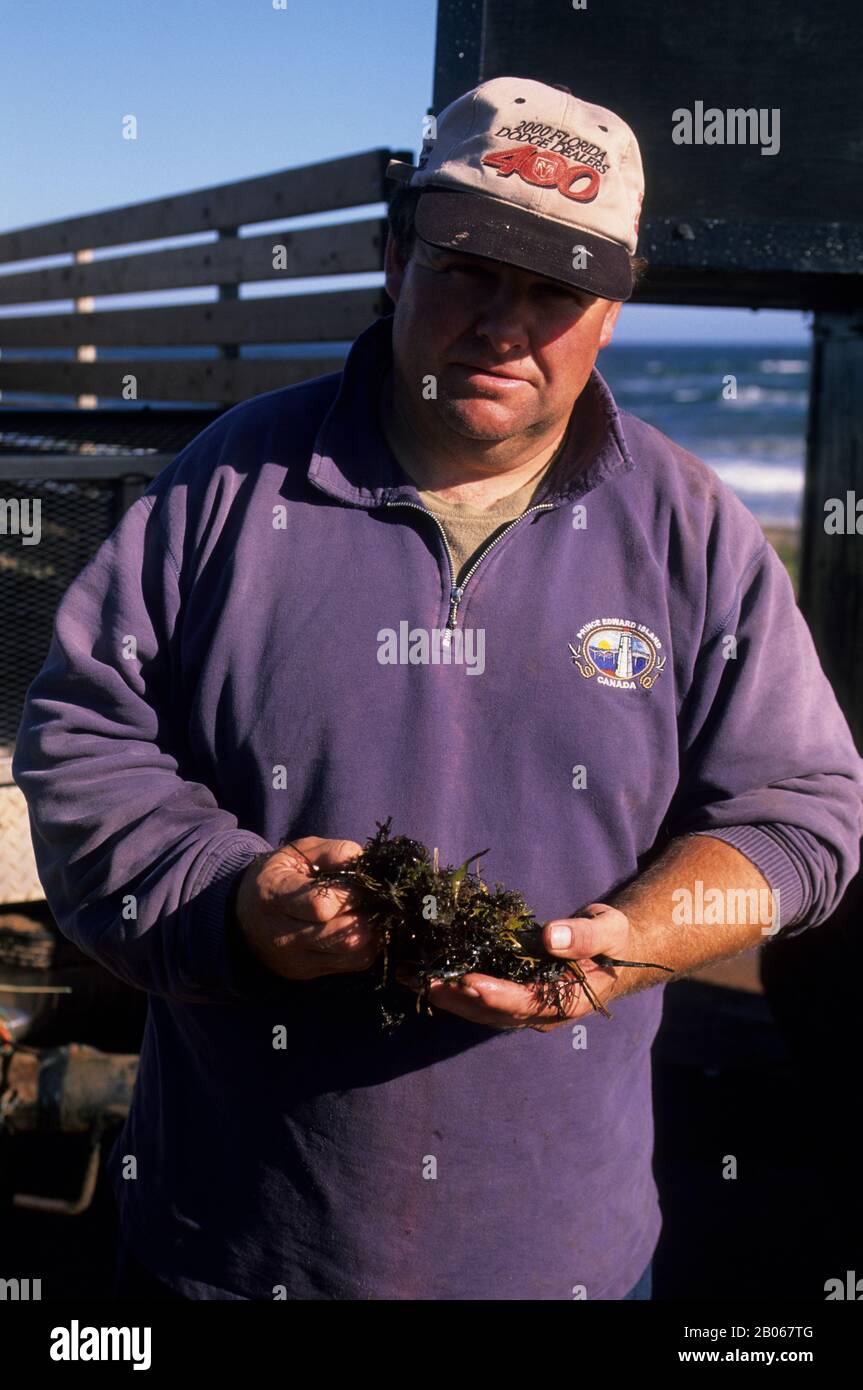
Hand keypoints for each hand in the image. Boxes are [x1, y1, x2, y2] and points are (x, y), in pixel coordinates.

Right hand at [234, 837, 380, 980]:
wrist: (244, 913)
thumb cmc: (279, 876)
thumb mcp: (297, 853)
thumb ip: (331, 852)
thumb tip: (362, 860)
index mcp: (273, 896)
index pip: (321, 905)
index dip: (350, 893)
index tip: (358, 883)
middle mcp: (281, 935)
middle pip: (342, 936)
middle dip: (367, 914)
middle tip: (372, 898)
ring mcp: (295, 960)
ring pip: (354, 954)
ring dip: (372, 932)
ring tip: (368, 912)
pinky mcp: (308, 974)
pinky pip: (353, 965)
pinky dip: (367, 947)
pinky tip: (361, 927)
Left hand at [396, 903, 632, 1031]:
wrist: (617, 951)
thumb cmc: (614, 939)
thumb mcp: (608, 930)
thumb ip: (582, 936)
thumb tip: (549, 937)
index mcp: (567, 1001)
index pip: (526, 1002)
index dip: (496, 994)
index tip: (469, 981)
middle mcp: (542, 1012)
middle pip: (494, 1012)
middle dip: (458, 998)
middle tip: (424, 981)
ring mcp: (527, 1007)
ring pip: (482, 1009)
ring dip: (448, 995)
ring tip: (412, 979)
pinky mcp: (515, 995)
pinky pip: (481, 997)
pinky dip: (454, 987)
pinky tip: (427, 974)